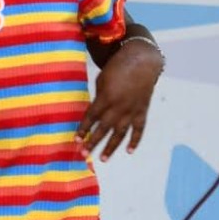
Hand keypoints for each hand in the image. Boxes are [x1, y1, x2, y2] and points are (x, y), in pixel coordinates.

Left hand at [78, 43, 160, 159]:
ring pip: (120, 133)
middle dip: (93, 141)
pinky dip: (135, 140)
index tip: (76, 140)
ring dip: (111, 147)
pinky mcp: (142, 111)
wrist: (142, 61)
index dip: (83, 129)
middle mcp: (119, 107)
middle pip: (103, 128)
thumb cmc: (118, 67)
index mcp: (106, 97)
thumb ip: (99, 98)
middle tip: (84, 153)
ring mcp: (131, 111)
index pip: (92, 117)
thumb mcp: (102, 80)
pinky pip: (139, 129)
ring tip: (102, 158)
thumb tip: (94, 114)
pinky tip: (129, 151)